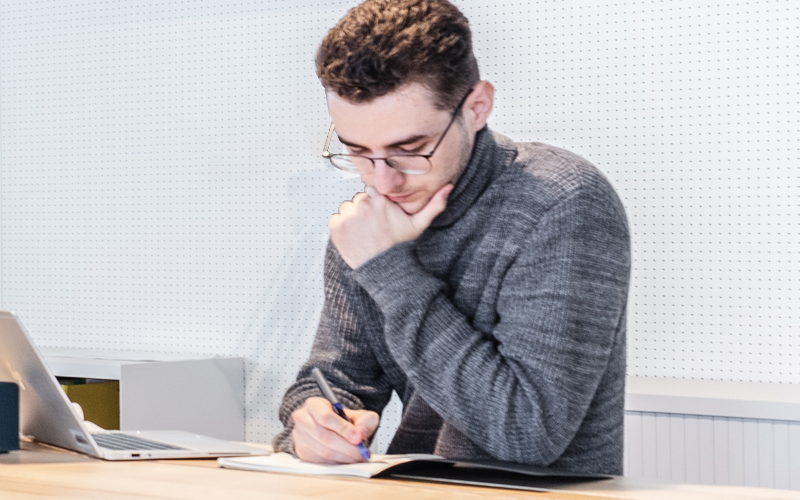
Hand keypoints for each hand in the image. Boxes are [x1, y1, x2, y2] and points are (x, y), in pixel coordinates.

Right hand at [291, 397, 378, 463]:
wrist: (330, 426)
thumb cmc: (342, 419)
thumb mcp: (357, 413)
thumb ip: (365, 420)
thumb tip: (362, 432)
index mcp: (314, 405)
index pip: (326, 417)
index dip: (343, 429)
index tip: (358, 438)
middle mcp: (303, 419)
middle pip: (324, 436)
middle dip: (347, 447)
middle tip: (362, 453)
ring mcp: (300, 436)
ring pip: (322, 451)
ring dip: (343, 457)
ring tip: (358, 457)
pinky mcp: (301, 451)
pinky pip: (320, 461)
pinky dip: (336, 463)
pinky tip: (346, 460)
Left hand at [329, 184, 453, 268]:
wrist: (383, 270)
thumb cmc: (400, 247)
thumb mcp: (419, 225)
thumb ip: (433, 204)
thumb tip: (448, 187)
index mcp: (381, 201)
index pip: (372, 190)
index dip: (376, 202)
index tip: (380, 215)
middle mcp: (363, 205)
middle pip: (359, 199)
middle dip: (364, 209)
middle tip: (373, 227)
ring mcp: (348, 216)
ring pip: (347, 208)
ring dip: (352, 217)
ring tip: (363, 233)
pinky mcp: (336, 227)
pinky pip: (336, 219)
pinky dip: (341, 227)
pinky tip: (354, 237)